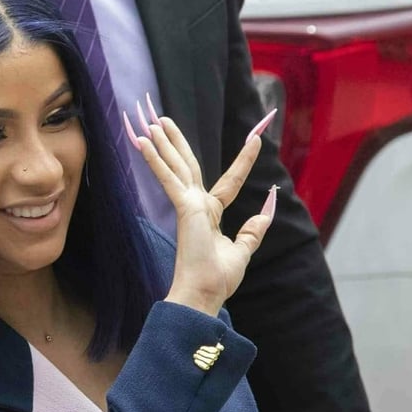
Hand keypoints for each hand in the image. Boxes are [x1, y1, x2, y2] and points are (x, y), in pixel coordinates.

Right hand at [123, 99, 275, 316]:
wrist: (205, 293)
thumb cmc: (219, 277)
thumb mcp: (244, 248)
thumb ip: (254, 227)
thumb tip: (267, 206)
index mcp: (211, 214)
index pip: (229, 181)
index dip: (243, 160)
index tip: (255, 139)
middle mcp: (197, 205)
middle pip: (189, 165)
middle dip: (177, 142)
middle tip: (164, 119)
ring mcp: (188, 205)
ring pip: (177, 165)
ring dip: (164, 142)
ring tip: (154, 120)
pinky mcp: (183, 208)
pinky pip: (169, 178)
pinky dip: (156, 159)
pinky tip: (143, 141)